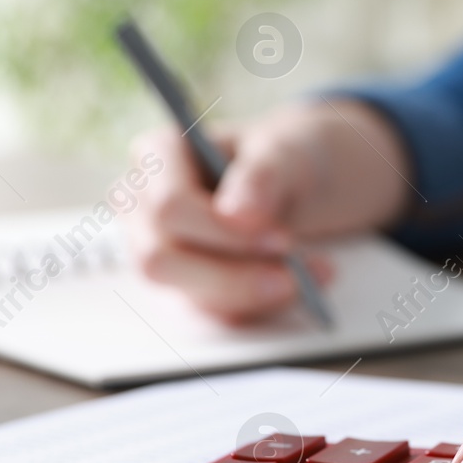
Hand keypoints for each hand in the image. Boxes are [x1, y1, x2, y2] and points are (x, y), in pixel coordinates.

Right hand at [126, 99, 409, 321]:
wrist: (307, 181)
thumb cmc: (286, 155)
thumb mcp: (288, 149)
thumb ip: (263, 173)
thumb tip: (237, 213)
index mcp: (158, 156)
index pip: (167, 207)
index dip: (220, 231)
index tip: (282, 239)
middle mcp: (146, 207)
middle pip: (162, 260)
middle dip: (234, 274)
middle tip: (297, 272)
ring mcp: (162, 252)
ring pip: (189, 296)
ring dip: (255, 294)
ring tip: (317, 274)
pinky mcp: (190, 288)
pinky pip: (218, 313)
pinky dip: (265, 305)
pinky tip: (305, 285)